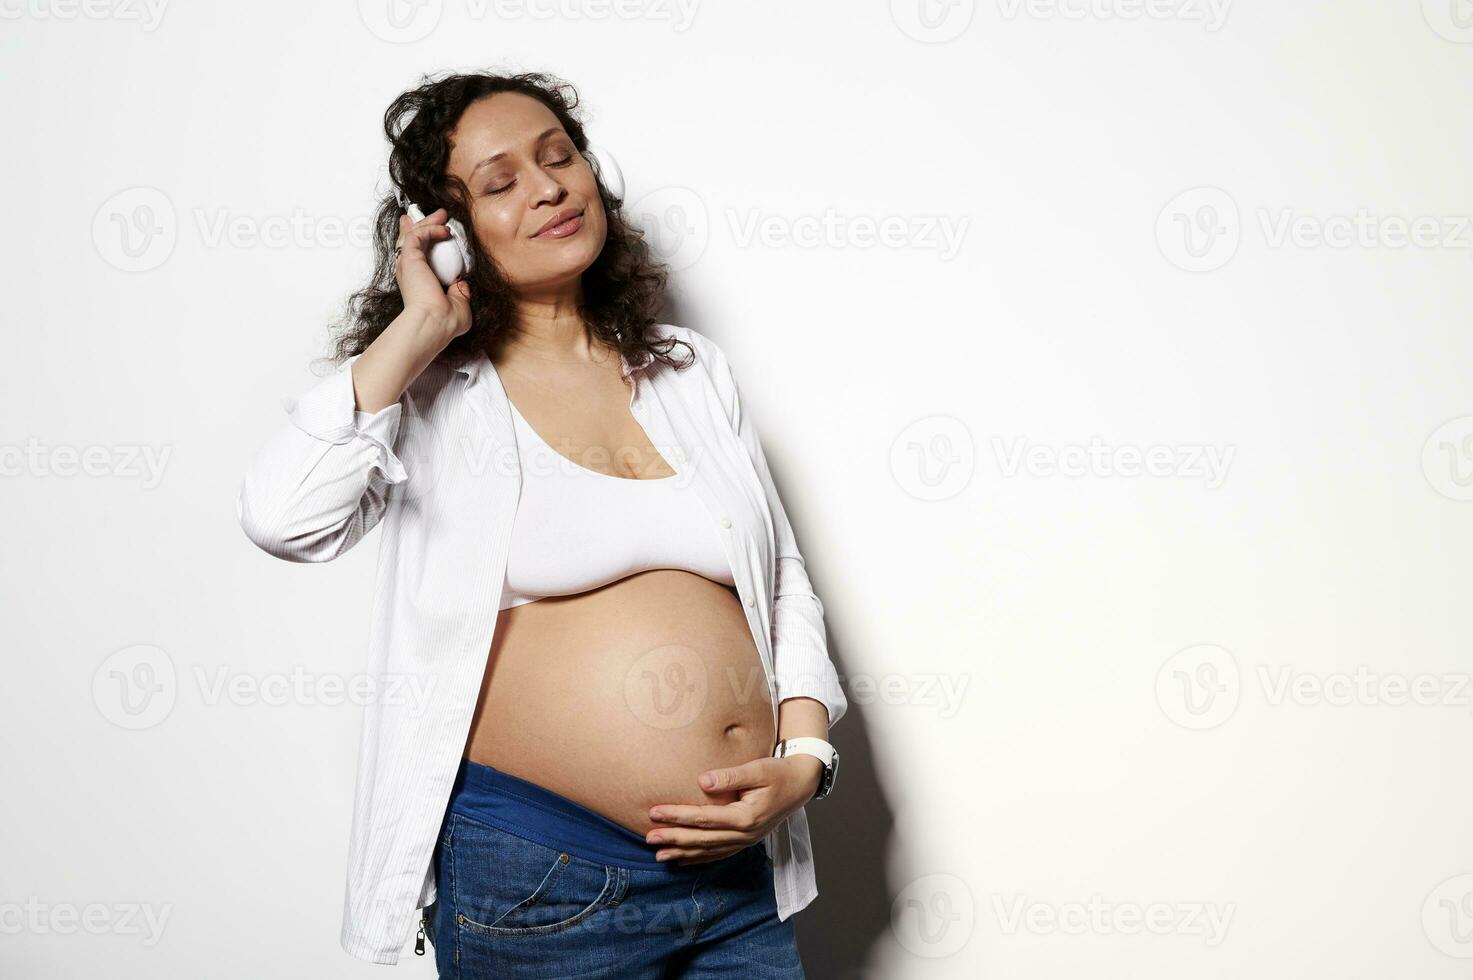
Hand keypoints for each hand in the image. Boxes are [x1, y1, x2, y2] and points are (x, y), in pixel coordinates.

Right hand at [394, 207, 471, 341]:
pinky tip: (445, 230)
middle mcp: (410, 272)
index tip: (431, 230)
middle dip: (421, 225)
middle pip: (410, 241)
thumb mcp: (459, 305)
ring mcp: (408, 264)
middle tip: (436, 215)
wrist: (434, 322)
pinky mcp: (411, 258)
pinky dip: (431, 228)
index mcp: (418, 282)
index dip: (421, 241)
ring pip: (413, 234)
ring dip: (427, 221)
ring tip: (442, 213)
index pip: (417, 256)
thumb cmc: (444, 321)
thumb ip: (459, 293)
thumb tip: (462, 283)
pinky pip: (418, 234)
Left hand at [644, 755, 823, 864]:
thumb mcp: (758, 769)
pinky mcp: (745, 840)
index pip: (703, 818)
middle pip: (702, 839)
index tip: (654, 812)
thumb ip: (730, 776)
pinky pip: (718, 853)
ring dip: (682, 853)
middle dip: (673, 838)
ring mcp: (745, 841)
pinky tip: (683, 860)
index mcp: (745, 817)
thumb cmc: (779, 772)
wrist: (801, 784)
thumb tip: (701, 781)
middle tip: (648, 837)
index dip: (677, 816)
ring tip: (658, 855)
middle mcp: (744, 834)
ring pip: (708, 851)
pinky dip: (699, 858)